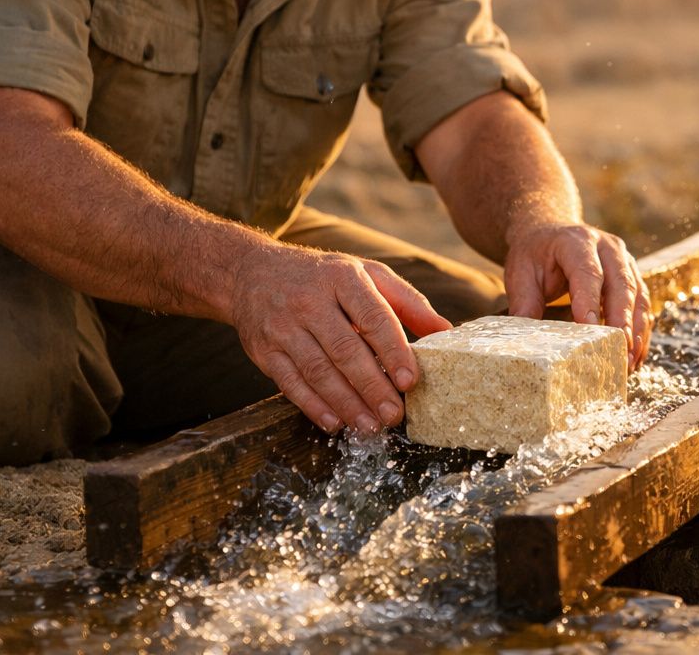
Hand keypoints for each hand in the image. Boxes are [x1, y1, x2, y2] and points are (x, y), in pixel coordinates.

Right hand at [226, 242, 451, 433]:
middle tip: (394, 414)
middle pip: (345, 349)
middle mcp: (310, 301)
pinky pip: (290, 383)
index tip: (410, 380)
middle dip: (372, 386)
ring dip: (346, 403)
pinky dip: (314, 406)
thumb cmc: (323, 276)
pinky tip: (336, 422)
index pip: (372, 317)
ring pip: (318, 371)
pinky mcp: (264, 350)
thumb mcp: (366, 274)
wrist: (252, 272)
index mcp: (342, 278)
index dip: (392, 350)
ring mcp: (283, 326)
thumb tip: (446, 332)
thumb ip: (407, 302)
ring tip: (371, 425)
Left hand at [503, 222, 651, 368]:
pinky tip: (635, 354)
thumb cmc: (536, 255)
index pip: (587, 272)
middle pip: (621, 285)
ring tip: (629, 361)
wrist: (550, 235)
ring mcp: (624, 260)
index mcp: (577, 242)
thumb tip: (527, 340)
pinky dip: (641, 331)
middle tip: (619, 352)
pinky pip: (642, 304)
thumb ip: (525, 302)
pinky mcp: (633, 276)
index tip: (588, 329)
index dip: (590, 301)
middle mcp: (608, 247)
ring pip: (638, 296)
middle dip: (622, 321)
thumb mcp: (521, 272)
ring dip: (636, 331)